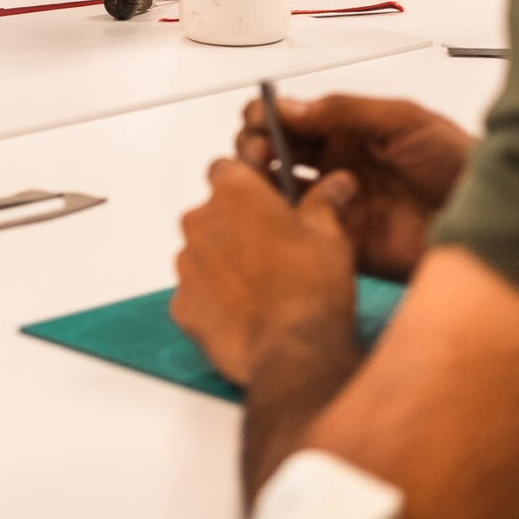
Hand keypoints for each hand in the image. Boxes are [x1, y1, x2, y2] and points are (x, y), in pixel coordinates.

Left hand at [172, 156, 358, 388]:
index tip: (266, 198)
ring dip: (224, 261)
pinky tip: (243, 313)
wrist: (293, 350)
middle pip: (213, 212)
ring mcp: (186, 264)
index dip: (247, 181)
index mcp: (233, 192)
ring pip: (202, 252)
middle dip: (237, 224)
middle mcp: (200, 220)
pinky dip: (213, 298)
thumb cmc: (311, 284)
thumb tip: (338, 182)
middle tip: (272, 248)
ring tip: (262, 286)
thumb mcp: (329, 234)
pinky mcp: (181, 305)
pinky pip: (195, 292)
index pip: (226, 168)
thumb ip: (325, 201)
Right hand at [236, 92, 474, 279]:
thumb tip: (292, 107)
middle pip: (275, 154)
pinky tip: (288, 215)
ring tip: (262, 182)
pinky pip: (303, 235)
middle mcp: (337, 166)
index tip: (258, 120)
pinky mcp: (344, 244)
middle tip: (256, 152)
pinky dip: (286, 224)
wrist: (492, 218)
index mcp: (348, 132)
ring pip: (281, 194)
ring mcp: (338, 205)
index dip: (268, 117)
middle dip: (255, 148)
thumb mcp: (404, 120)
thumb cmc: (458, 162)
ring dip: (262, 186)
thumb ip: (346, 110)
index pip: (293, 119)